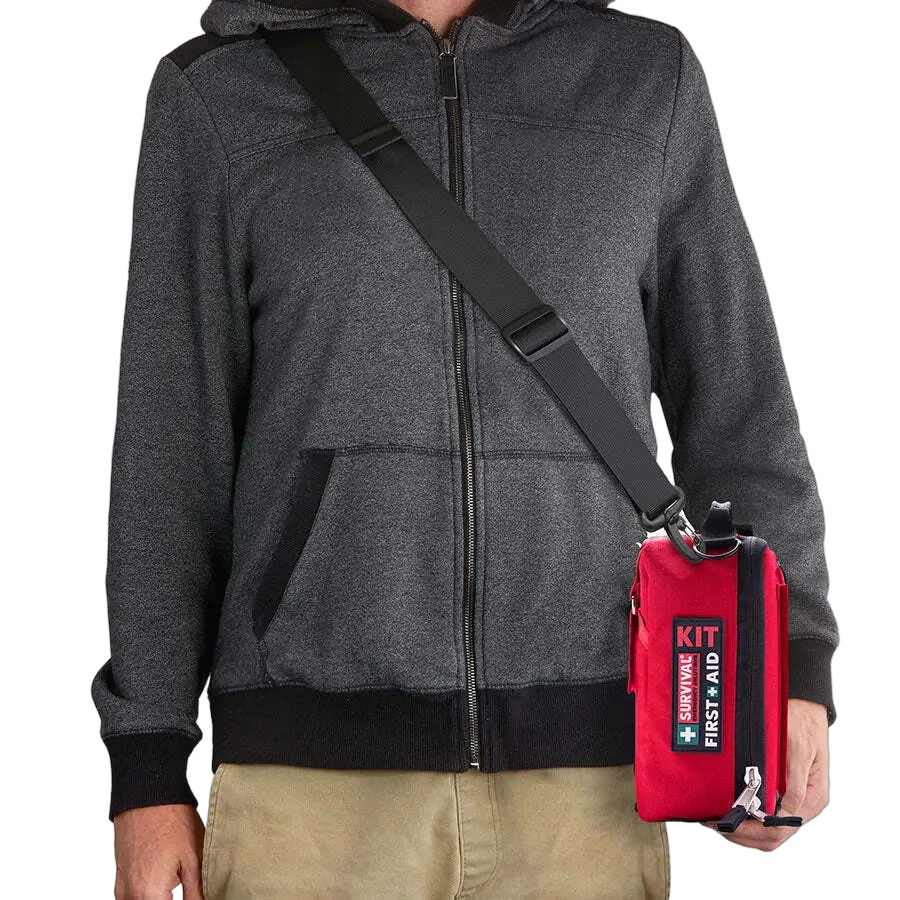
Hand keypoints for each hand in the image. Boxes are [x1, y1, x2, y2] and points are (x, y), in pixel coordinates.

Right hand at [113, 803, 204, 898]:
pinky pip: (133, 898)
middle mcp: (132, 895)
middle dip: (173, 899)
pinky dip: (149, 895)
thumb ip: (196, 892)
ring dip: (161, 898)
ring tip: (177, 883)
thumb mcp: (194, 858)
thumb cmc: (171, 821)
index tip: (195, 896)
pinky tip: (164, 884)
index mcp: (151, 894)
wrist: (149, 798)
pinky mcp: (121, 880)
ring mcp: (123, 888)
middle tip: (189, 890)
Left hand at [701, 698, 830, 852]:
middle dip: (743, 833)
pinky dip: (747, 815)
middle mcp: (802, 802)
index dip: (751, 831)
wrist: (806, 706)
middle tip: (716, 823)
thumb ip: (793, 784)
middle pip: (771, 835)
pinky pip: (765, 812)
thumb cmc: (804, 723)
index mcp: (811, 798)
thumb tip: (781, 813)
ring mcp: (792, 797)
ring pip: (766, 827)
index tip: (728, 824)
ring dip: (742, 826)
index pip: (780, 829)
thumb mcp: (799, 751)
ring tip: (718, 818)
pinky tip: (731, 807)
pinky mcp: (782, 789)